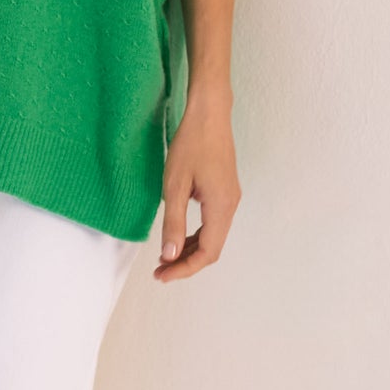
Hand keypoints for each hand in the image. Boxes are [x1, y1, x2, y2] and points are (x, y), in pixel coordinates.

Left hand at [153, 87, 239, 281]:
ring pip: (213, 236)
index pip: (207, 252)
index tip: (161, 275)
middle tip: (159, 271)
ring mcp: (230, 198)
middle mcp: (230, 206)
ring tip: (165, 257)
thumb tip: (169, 255)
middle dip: (186, 263)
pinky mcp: (225, 191)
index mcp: (221, 207)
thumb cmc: (191, 144)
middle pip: (212, 248)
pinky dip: (195, 234)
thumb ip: (173, 222)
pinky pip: (213, 223)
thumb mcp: (174, 185)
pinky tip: (178, 234)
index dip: (184, 268)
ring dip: (190, 249)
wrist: (209, 114)